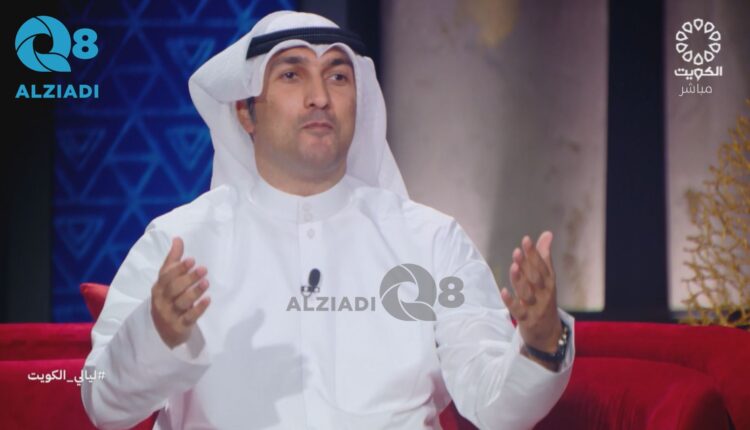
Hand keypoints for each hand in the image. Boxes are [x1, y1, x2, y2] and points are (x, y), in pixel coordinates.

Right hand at [151, 237, 210, 348]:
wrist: (163, 331)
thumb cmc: (167, 299)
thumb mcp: (167, 281)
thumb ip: (173, 260)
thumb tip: (177, 239)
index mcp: (159, 288)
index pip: (166, 277)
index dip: (178, 268)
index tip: (192, 260)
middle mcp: (162, 301)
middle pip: (174, 289)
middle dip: (188, 278)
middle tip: (203, 269)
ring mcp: (170, 315)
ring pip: (182, 303)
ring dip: (194, 292)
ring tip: (206, 283)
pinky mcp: (179, 326)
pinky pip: (189, 317)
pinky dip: (199, 309)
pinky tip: (208, 300)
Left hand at [499, 231, 561, 352]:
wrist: (548, 332)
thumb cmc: (544, 299)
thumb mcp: (546, 278)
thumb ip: (544, 256)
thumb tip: (547, 234)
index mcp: (548, 282)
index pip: (542, 265)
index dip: (534, 253)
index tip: (526, 239)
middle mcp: (544, 294)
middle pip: (535, 278)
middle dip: (527, 265)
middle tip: (517, 252)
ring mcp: (536, 307)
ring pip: (527, 293)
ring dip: (520, 280)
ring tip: (513, 267)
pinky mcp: (526, 319)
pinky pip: (518, 311)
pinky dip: (511, 302)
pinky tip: (503, 292)